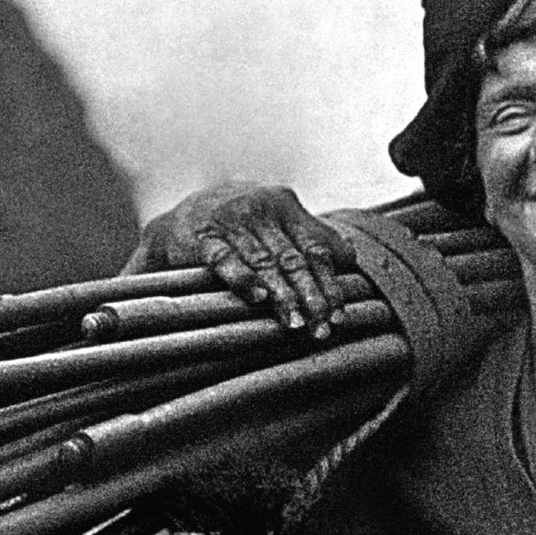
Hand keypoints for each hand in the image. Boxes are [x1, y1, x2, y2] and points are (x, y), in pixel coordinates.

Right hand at [135, 181, 347, 335]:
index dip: (329, 284)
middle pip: (293, 258)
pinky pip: (225, 259)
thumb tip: (351, 257)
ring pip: (264, 262)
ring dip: (282, 295)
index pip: (315, 249)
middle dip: (310, 296)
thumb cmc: (242, 225)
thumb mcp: (277, 221)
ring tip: (295, 322)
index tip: (339, 316)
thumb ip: (312, 235)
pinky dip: (242, 278)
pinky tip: (257, 297)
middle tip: (321, 328)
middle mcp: (260, 209)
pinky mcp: (202, 236)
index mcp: (284, 205)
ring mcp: (230, 221)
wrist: (184, 216)